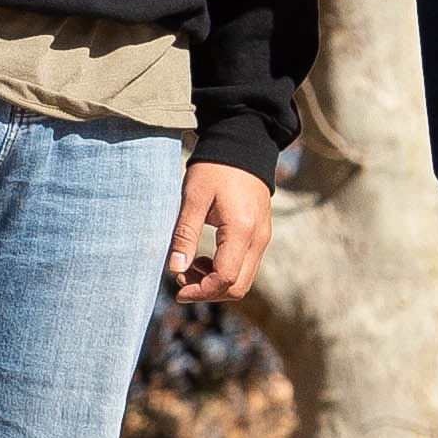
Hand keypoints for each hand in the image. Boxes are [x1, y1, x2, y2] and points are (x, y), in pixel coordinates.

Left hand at [166, 161, 270, 303]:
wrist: (243, 146)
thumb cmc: (214, 168)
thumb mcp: (192, 198)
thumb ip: (184, 235)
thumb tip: (174, 270)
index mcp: (242, 230)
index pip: (225, 278)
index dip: (200, 291)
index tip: (177, 290)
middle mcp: (259, 239)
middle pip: (238, 287)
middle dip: (208, 292)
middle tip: (180, 280)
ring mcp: (263, 238)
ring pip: (244, 279)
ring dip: (216, 283)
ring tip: (189, 267)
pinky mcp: (261, 235)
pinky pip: (246, 266)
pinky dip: (225, 271)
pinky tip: (204, 258)